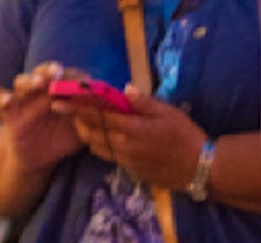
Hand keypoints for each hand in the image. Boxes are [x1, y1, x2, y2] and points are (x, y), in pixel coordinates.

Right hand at [0, 62, 85, 174]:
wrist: (39, 159)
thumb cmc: (63, 138)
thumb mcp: (81, 129)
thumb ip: (92, 118)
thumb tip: (108, 109)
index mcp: (60, 89)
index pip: (67, 75)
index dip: (74, 77)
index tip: (83, 82)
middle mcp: (40, 90)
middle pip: (43, 72)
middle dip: (50, 70)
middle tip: (58, 72)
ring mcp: (24, 99)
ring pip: (22, 81)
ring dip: (31, 80)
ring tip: (39, 83)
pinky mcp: (10, 114)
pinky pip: (4, 103)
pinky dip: (4, 100)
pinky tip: (6, 100)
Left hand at [58, 84, 206, 189]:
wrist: (200, 168)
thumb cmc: (185, 135)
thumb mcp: (168, 112)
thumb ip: (143, 102)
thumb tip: (123, 88)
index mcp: (131, 128)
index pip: (98, 115)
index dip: (77, 106)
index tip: (61, 99)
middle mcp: (124, 146)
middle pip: (92, 132)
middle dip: (75, 120)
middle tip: (61, 109)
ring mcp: (126, 161)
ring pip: (97, 147)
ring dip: (85, 134)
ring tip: (76, 123)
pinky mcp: (131, 171)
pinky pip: (109, 157)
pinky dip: (100, 146)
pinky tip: (99, 139)